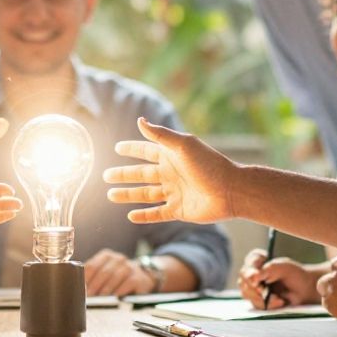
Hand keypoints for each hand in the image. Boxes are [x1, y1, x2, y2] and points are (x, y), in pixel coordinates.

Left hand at [83, 249, 154, 296]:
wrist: (141, 279)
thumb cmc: (117, 278)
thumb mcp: (105, 273)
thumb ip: (93, 278)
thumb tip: (79, 289)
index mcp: (106, 256)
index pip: (92, 266)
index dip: (86, 279)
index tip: (81, 290)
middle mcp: (118, 259)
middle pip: (103, 272)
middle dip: (95, 286)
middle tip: (90, 297)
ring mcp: (129, 266)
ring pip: (114, 277)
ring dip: (106, 290)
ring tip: (100, 300)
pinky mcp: (138, 277)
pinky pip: (127, 283)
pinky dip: (119, 291)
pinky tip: (114, 298)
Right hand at [103, 118, 237, 223]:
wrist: (231, 191)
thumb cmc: (209, 164)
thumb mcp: (183, 146)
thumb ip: (161, 135)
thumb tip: (140, 120)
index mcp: (171, 156)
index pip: (146, 151)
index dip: (132, 149)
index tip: (117, 148)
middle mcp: (171, 174)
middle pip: (141, 174)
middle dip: (123, 175)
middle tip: (105, 175)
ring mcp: (174, 193)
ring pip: (145, 194)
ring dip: (128, 195)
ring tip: (111, 195)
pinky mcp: (179, 210)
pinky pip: (158, 214)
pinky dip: (144, 216)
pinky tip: (131, 216)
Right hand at [238, 250, 321, 308]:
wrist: (305, 291)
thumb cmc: (296, 275)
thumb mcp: (284, 268)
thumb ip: (268, 270)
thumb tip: (253, 278)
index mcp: (259, 260)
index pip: (249, 263)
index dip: (251, 271)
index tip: (256, 279)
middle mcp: (253, 273)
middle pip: (243, 280)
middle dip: (254, 288)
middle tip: (264, 291)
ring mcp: (254, 287)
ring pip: (246, 293)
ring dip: (261, 298)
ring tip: (278, 298)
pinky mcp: (258, 299)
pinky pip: (256, 304)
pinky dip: (268, 304)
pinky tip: (278, 301)